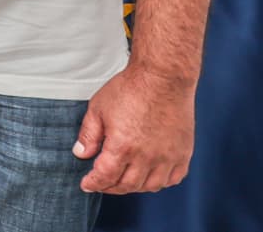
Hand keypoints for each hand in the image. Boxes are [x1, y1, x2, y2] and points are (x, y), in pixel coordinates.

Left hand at [74, 62, 196, 192]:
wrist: (163, 77)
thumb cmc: (131, 89)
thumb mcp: (98, 109)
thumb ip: (89, 135)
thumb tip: (81, 153)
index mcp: (123, 147)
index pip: (105, 176)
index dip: (94, 183)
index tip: (87, 185)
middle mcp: (147, 156)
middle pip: (128, 185)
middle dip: (111, 187)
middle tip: (103, 183)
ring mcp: (168, 156)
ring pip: (151, 185)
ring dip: (135, 187)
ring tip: (124, 179)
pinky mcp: (183, 152)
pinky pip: (174, 178)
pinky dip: (161, 181)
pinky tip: (151, 175)